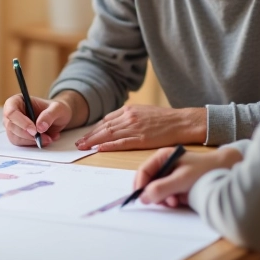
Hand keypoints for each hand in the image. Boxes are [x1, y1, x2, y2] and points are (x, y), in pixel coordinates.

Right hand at [2, 94, 71, 146]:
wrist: (58, 118)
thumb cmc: (55, 109)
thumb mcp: (57, 108)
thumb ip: (49, 115)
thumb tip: (40, 127)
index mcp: (17, 101)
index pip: (11, 112)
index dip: (21, 122)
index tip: (35, 130)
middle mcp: (12, 113)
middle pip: (11, 126)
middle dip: (29, 135)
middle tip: (45, 137)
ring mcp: (13, 125)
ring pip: (15, 137)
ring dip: (32, 141)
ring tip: (48, 138)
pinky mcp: (17, 136)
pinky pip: (21, 143)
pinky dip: (33, 144)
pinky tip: (44, 139)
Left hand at [75, 106, 205, 150]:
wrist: (181, 122)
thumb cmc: (164, 118)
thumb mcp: (143, 111)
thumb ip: (129, 117)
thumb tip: (114, 125)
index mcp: (129, 110)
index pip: (106, 120)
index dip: (94, 129)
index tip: (85, 136)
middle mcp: (129, 117)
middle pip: (104, 127)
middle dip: (89, 136)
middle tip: (77, 143)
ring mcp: (135, 127)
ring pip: (109, 135)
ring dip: (94, 141)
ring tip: (83, 147)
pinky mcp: (142, 138)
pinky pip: (122, 143)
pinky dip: (109, 146)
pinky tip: (100, 148)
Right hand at [134, 147, 241, 207]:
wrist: (225, 172)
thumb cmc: (204, 171)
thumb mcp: (181, 179)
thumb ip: (161, 188)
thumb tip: (142, 198)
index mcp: (162, 157)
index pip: (143, 172)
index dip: (140, 185)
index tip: (141, 199)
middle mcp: (164, 165)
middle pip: (148, 182)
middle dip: (153, 194)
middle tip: (162, 202)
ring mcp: (170, 176)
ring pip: (156, 191)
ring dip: (162, 199)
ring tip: (174, 201)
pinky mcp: (176, 186)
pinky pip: (165, 195)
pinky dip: (169, 200)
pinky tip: (178, 201)